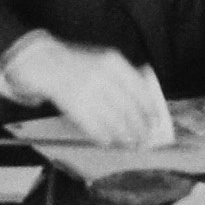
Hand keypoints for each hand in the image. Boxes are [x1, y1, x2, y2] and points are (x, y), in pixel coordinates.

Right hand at [8, 36, 176, 151]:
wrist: (49, 65)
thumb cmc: (83, 65)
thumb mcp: (106, 60)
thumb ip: (125, 77)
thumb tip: (147, 104)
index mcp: (113, 62)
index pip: (138, 88)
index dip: (149, 108)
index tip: (156, 120)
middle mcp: (101, 76)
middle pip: (127, 107)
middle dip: (139, 126)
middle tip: (146, 137)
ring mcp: (87, 91)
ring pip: (113, 119)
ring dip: (125, 135)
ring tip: (132, 143)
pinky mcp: (74, 105)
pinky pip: (94, 125)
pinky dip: (104, 136)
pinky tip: (110, 141)